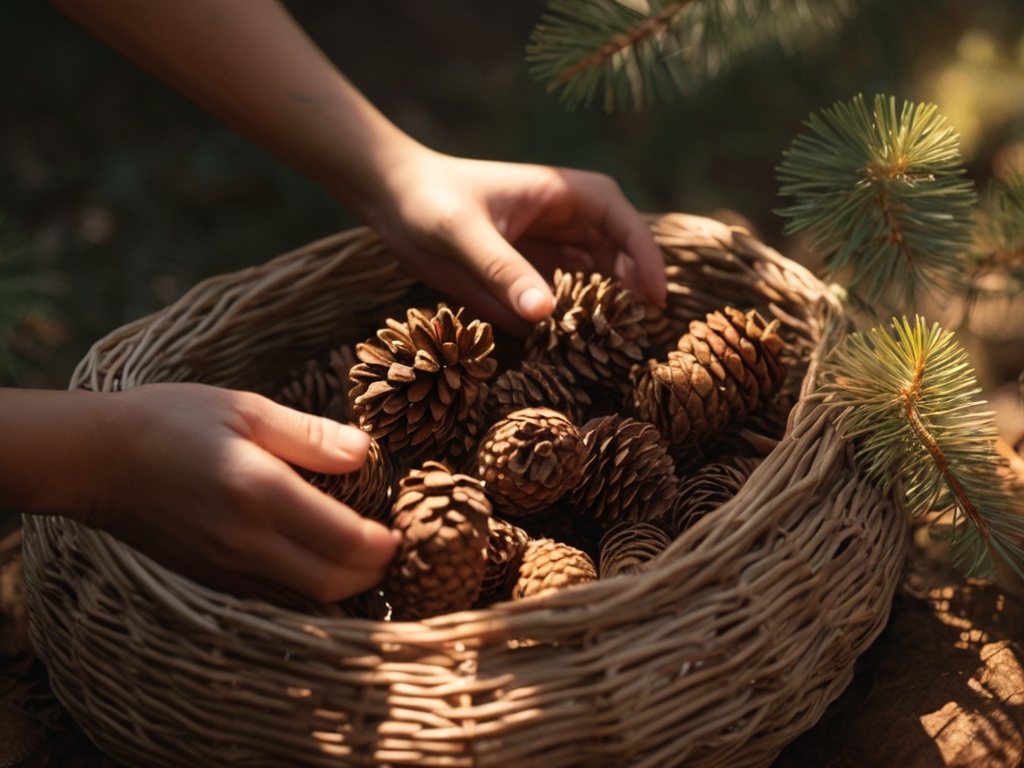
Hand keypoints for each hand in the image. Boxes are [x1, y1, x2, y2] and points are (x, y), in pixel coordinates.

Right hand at [83, 383, 397, 601]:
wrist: (95, 459)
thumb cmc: (171, 421)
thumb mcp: (245, 408)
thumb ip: (310, 435)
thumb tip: (365, 452)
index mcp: (261, 492)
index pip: (345, 540)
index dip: (383, 544)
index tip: (400, 530)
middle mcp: (246, 541)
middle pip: (331, 583)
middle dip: (372, 573)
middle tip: (390, 549)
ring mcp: (224, 567)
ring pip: (302, 599)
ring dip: (342, 587)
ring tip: (362, 559)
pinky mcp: (207, 578)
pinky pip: (271, 598)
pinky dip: (305, 591)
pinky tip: (315, 566)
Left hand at [363, 148, 667, 334]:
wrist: (388, 200)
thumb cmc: (428, 200)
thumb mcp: (463, 233)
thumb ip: (503, 270)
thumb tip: (547, 313)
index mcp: (559, 194)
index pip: (619, 219)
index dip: (643, 254)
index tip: (653, 295)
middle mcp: (561, 224)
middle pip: (614, 255)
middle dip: (630, 290)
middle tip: (636, 334)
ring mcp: (543, 252)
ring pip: (590, 284)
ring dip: (601, 314)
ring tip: (610, 350)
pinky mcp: (523, 279)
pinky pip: (557, 306)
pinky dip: (566, 327)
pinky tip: (568, 352)